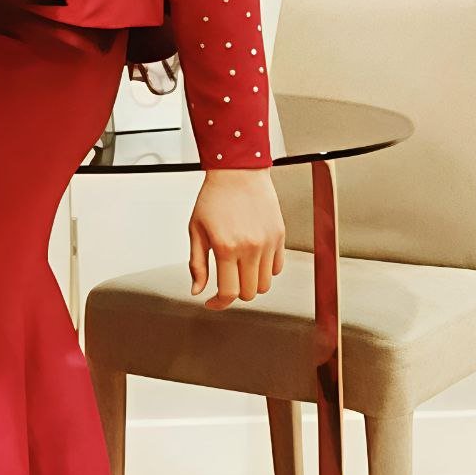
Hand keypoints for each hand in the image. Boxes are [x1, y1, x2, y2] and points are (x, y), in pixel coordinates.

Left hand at [188, 168, 285, 308]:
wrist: (237, 170)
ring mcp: (268, 243)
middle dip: (234, 293)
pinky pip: (277, 268)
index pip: (229, 293)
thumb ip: (196, 264)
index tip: (212, 302)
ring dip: (251, 284)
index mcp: (226, 247)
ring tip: (239, 270)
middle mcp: (250, 247)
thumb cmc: (214, 197)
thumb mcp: (196, 229)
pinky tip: (253, 259)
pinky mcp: (279, 236)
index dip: (219, 303)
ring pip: (265, 285)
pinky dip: (266, 270)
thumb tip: (197, 291)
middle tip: (225, 282)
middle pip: (248, 293)